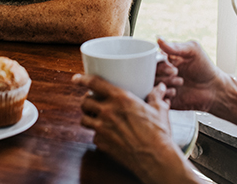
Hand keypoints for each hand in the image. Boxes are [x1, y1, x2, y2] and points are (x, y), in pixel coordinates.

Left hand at [74, 74, 190, 182]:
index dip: (82, 79)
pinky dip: (98, 134)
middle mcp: (108, 112)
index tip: (77, 78)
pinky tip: (106, 134)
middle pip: (85, 102)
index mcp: (121, 99)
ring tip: (94, 117)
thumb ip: (156, 97)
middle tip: (92, 102)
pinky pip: (94, 136)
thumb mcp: (159, 111)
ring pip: (84, 119)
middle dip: (86, 101)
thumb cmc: (158, 134)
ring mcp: (102, 129)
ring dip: (88, 117)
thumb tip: (160, 88)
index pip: (94, 83)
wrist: (155, 158)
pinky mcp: (102, 143)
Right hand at [154, 37, 227, 112]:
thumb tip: (159, 39)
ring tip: (180, 82)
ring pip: (151, 84)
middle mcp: (162, 72)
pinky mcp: (164, 99)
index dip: (158, 61)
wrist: (214, 89)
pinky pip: (155, 98)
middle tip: (175, 72)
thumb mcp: (193, 51)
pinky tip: (175, 92)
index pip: (151, 58)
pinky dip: (163, 95)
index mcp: (166, 59)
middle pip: (149, 71)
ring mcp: (163, 86)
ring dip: (164, 82)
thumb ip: (176, 46)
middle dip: (161, 72)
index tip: (170, 63)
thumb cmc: (205, 68)